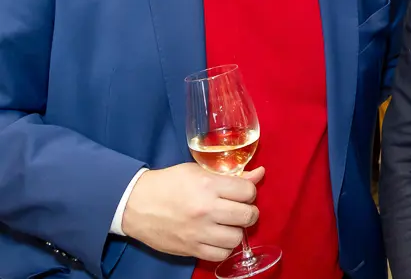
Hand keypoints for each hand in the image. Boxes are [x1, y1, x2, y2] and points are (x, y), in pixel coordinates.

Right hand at [121, 163, 263, 261]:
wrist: (135, 203)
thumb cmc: (168, 183)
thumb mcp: (198, 171)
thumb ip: (231, 175)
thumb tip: (260, 174)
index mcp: (209, 185)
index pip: (248, 191)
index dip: (249, 192)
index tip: (242, 193)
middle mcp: (206, 209)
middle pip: (248, 215)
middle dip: (248, 211)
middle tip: (239, 209)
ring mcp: (199, 231)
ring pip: (237, 237)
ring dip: (236, 230)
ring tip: (228, 224)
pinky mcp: (190, 248)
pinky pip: (221, 254)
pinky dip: (223, 247)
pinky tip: (217, 237)